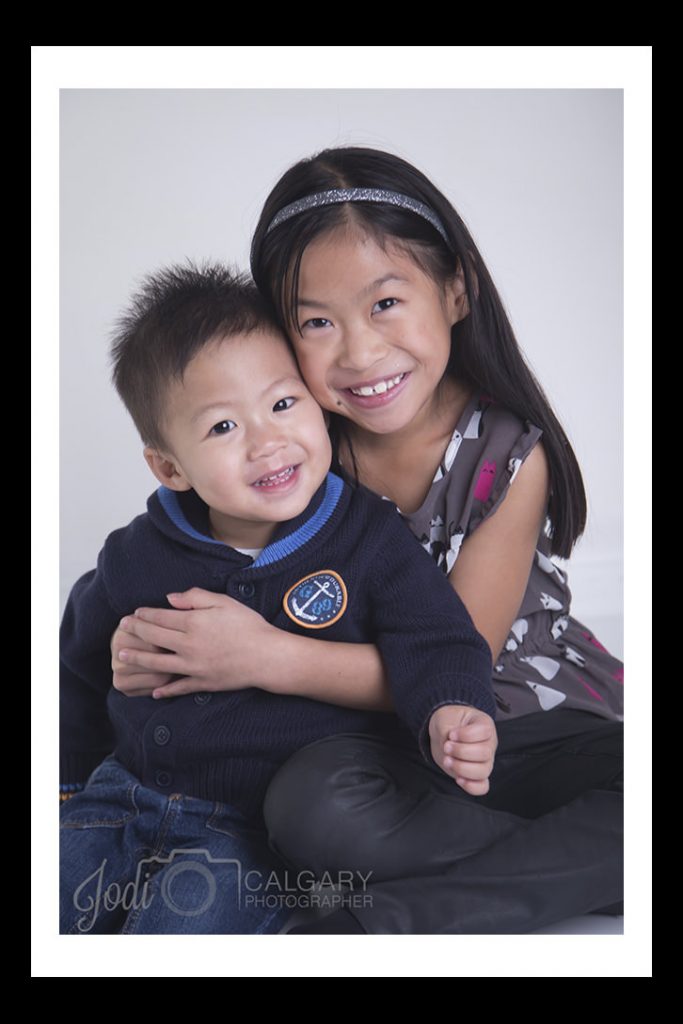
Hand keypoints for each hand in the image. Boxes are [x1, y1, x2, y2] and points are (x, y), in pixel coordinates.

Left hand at [113, 588, 275, 698]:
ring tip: (123, 655)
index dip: (144, 615)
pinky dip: (165, 690)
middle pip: (154, 638)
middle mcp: (188, 646)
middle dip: (136, 631)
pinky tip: (154, 691)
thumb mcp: (224, 602)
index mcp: (193, 623)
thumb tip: (169, 598)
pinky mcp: (202, 683)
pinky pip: (179, 687)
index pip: (161, 617)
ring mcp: (193, 667)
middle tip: (122, 628)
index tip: (134, 613)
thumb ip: (195, 597)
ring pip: (158, 664)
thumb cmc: (248, 625)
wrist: (267, 656)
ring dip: (138, 659)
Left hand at [428, 704, 497, 795]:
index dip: (466, 735)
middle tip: (446, 747)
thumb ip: (446, 730)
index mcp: (485, 725)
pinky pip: (482, 787)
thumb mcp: (444, 718)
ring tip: (447, 760)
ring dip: (461, 768)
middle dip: (461, 752)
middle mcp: (489, 743)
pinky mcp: (477, 775)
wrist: (443, 732)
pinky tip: (458, 779)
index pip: (484, 731)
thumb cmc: (448, 721)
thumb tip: (447, 745)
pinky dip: (471, 786)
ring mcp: (486, 761)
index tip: (451, 734)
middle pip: (485, 753)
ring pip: (483, 771)